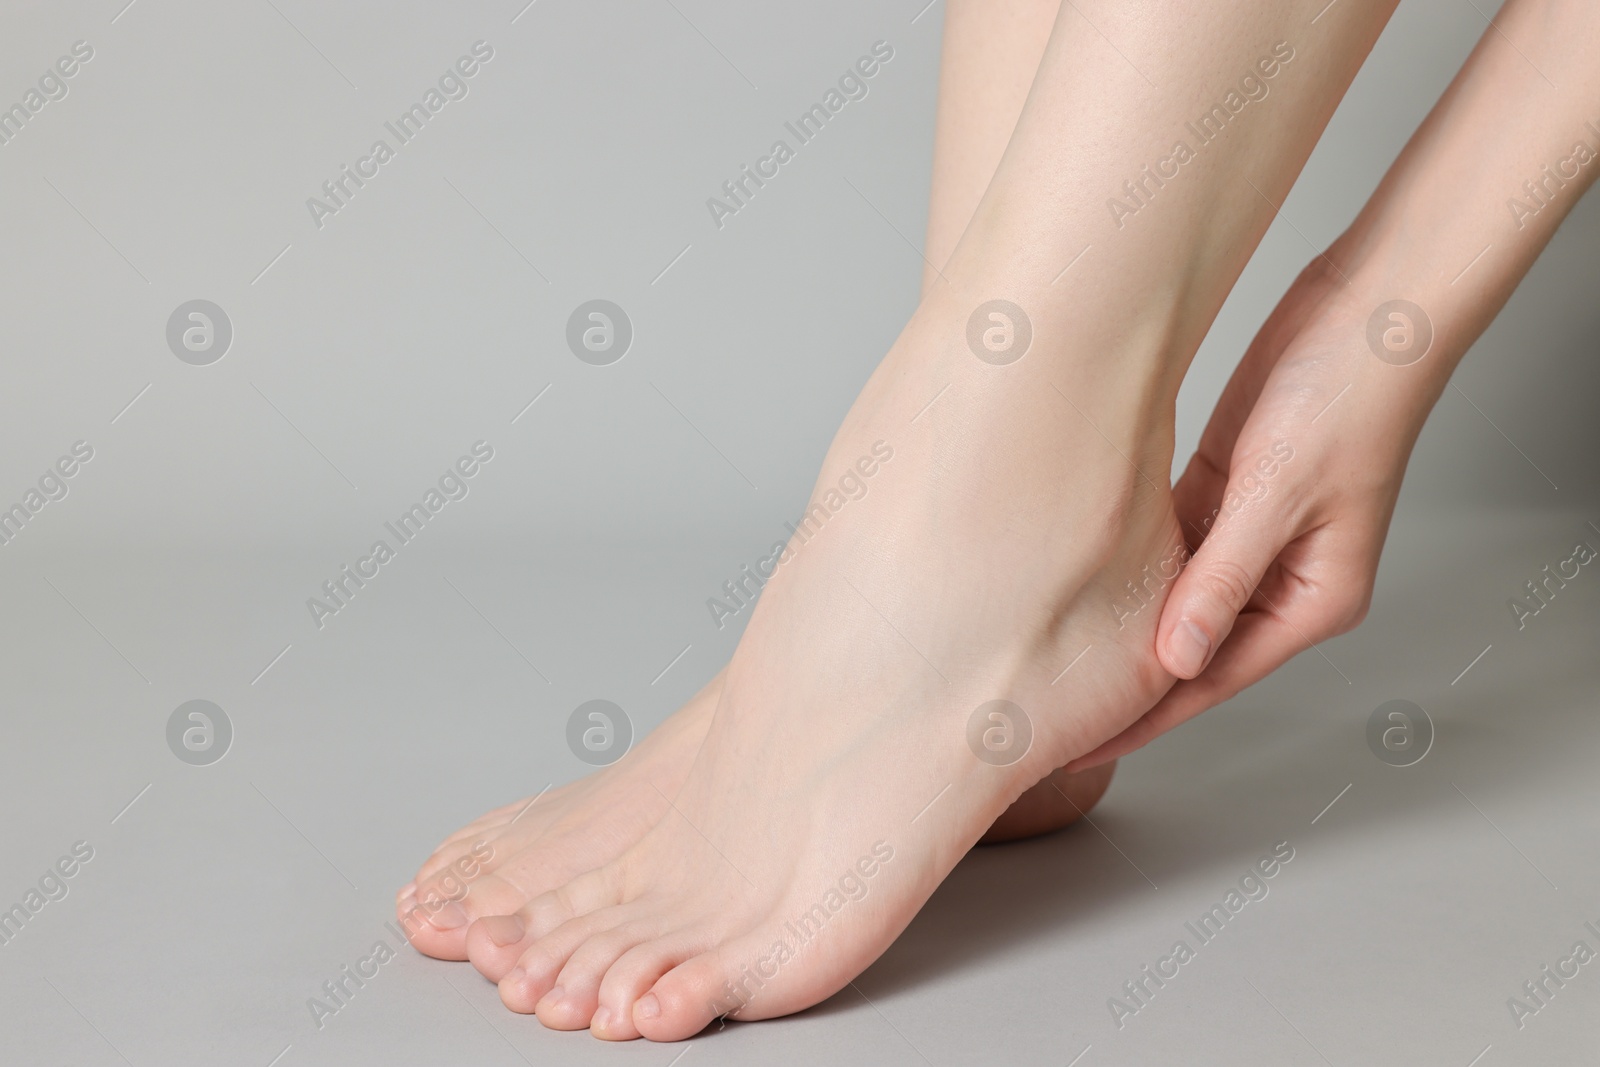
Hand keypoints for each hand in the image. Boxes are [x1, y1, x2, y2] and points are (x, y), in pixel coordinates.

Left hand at [1070, 251, 1430, 769]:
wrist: (1366, 310)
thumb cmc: (1347, 396)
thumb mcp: (1277, 495)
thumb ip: (1223, 579)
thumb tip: (1179, 659)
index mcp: (1312, 598)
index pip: (1212, 677)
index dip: (1145, 718)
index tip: (1082, 747)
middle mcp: (1282, 578)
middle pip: (1191, 648)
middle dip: (1127, 681)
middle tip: (1048, 710)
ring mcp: (1252, 537)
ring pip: (1176, 598)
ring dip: (1124, 624)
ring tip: (1054, 657)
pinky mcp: (1228, 492)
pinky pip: (1173, 546)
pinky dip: (1134, 566)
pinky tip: (1081, 581)